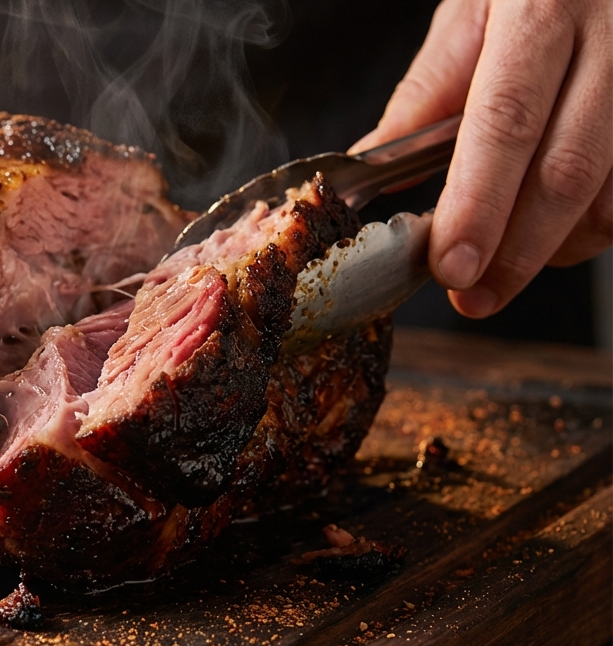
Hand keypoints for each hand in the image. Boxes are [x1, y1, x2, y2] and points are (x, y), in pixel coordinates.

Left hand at [351, 0, 611, 317]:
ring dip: (556, 247)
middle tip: (474, 295)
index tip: (451, 264)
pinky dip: (595, 226)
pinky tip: (557, 231)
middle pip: (567, 171)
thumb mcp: (472, 10)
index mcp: (542, 9)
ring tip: (507, 265)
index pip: (505, 123)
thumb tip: (376, 159)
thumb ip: (429, 89)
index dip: (478, 205)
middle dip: (515, 252)